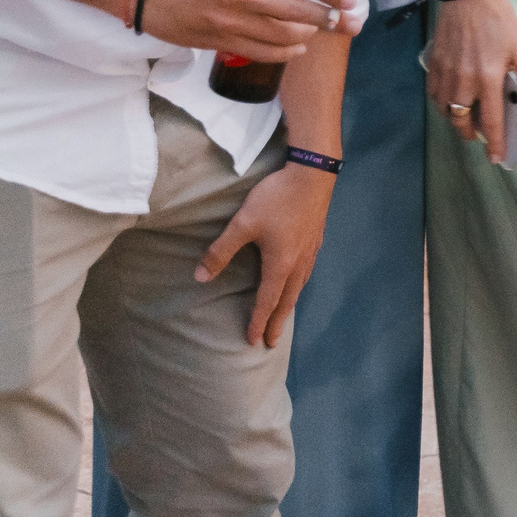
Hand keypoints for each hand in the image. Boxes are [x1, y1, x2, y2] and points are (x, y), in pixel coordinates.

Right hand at [137, 0, 358, 58]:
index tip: (351, 2)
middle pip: (299, 13)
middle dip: (327, 20)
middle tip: (342, 22)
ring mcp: (231, 21)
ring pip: (285, 37)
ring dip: (306, 37)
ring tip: (313, 32)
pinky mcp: (220, 41)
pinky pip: (263, 52)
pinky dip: (285, 53)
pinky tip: (295, 49)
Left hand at [197, 162, 335, 347]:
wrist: (313, 173)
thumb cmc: (277, 199)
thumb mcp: (243, 224)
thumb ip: (221, 250)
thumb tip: (200, 277)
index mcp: (280, 264)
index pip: (267, 301)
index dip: (258, 321)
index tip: (252, 341)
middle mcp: (298, 263)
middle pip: (287, 300)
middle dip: (277, 323)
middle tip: (271, 343)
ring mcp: (310, 251)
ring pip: (299, 287)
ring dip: (289, 305)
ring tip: (284, 316)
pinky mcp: (316, 238)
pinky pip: (306, 272)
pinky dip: (299, 286)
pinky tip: (299, 279)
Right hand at [426, 0, 516, 164]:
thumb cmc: (496, 18)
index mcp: (488, 78)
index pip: (491, 120)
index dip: (494, 142)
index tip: (496, 157)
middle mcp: (464, 81)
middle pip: (462, 121)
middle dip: (471, 134)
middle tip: (481, 135)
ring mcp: (446, 74)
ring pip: (446, 110)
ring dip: (457, 119)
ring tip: (468, 117)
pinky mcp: (434, 65)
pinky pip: (434, 94)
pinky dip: (442, 102)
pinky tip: (452, 98)